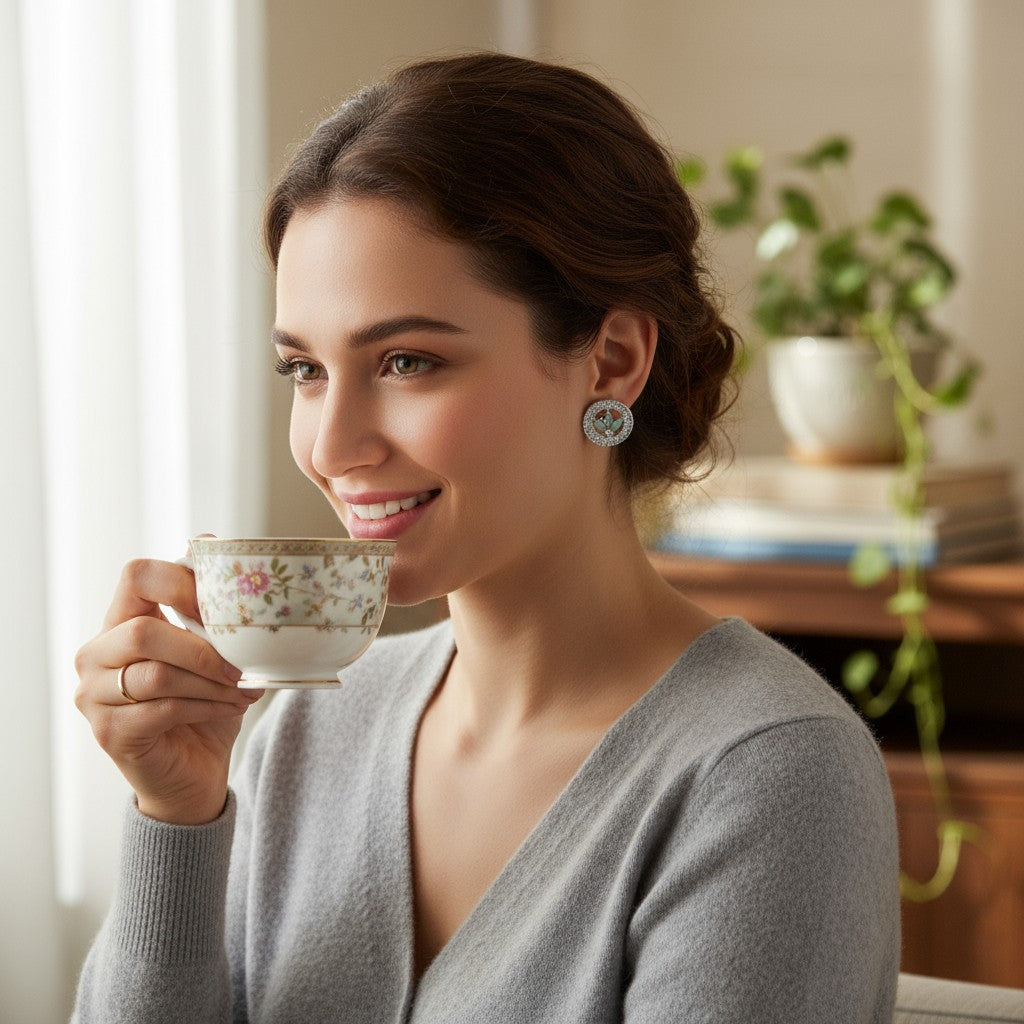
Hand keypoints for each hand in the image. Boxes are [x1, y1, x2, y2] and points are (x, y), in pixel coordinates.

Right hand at [74, 557, 262, 824]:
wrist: (195, 773)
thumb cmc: (204, 703)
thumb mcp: (214, 651)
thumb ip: (209, 610)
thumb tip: (211, 542)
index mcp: (121, 621)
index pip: (135, 575)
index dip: (180, 582)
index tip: (224, 604)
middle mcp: (96, 654)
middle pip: (143, 631)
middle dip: (203, 649)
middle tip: (243, 666)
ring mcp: (94, 695)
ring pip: (156, 674)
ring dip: (210, 683)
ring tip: (244, 689)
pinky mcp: (109, 733)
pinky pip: (162, 709)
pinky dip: (207, 706)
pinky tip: (231, 707)